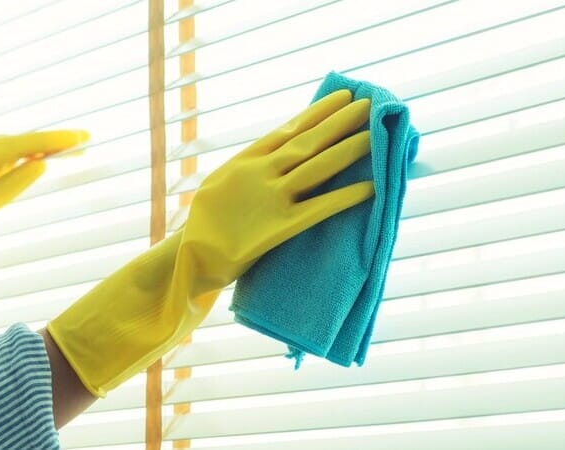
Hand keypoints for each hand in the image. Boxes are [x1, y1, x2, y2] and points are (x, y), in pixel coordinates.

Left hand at [0, 130, 88, 248]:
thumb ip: (16, 182)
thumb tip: (43, 164)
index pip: (24, 144)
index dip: (53, 140)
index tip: (77, 137)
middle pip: (29, 140)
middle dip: (58, 138)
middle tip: (87, 137)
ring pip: (27, 144)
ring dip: (52, 144)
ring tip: (80, 146)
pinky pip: (22, 152)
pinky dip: (41, 151)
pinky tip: (56, 154)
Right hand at [47, 90, 372, 396]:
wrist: (190, 257)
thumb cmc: (208, 222)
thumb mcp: (224, 182)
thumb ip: (252, 167)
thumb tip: (279, 152)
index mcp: (246, 160)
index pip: (289, 129)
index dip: (317, 112)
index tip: (341, 97)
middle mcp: (260, 172)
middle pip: (308, 141)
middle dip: (339, 122)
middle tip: (368, 104)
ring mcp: (271, 198)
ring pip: (317, 167)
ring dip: (347, 149)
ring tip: (374, 134)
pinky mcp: (279, 227)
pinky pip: (320, 209)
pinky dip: (346, 197)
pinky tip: (370, 187)